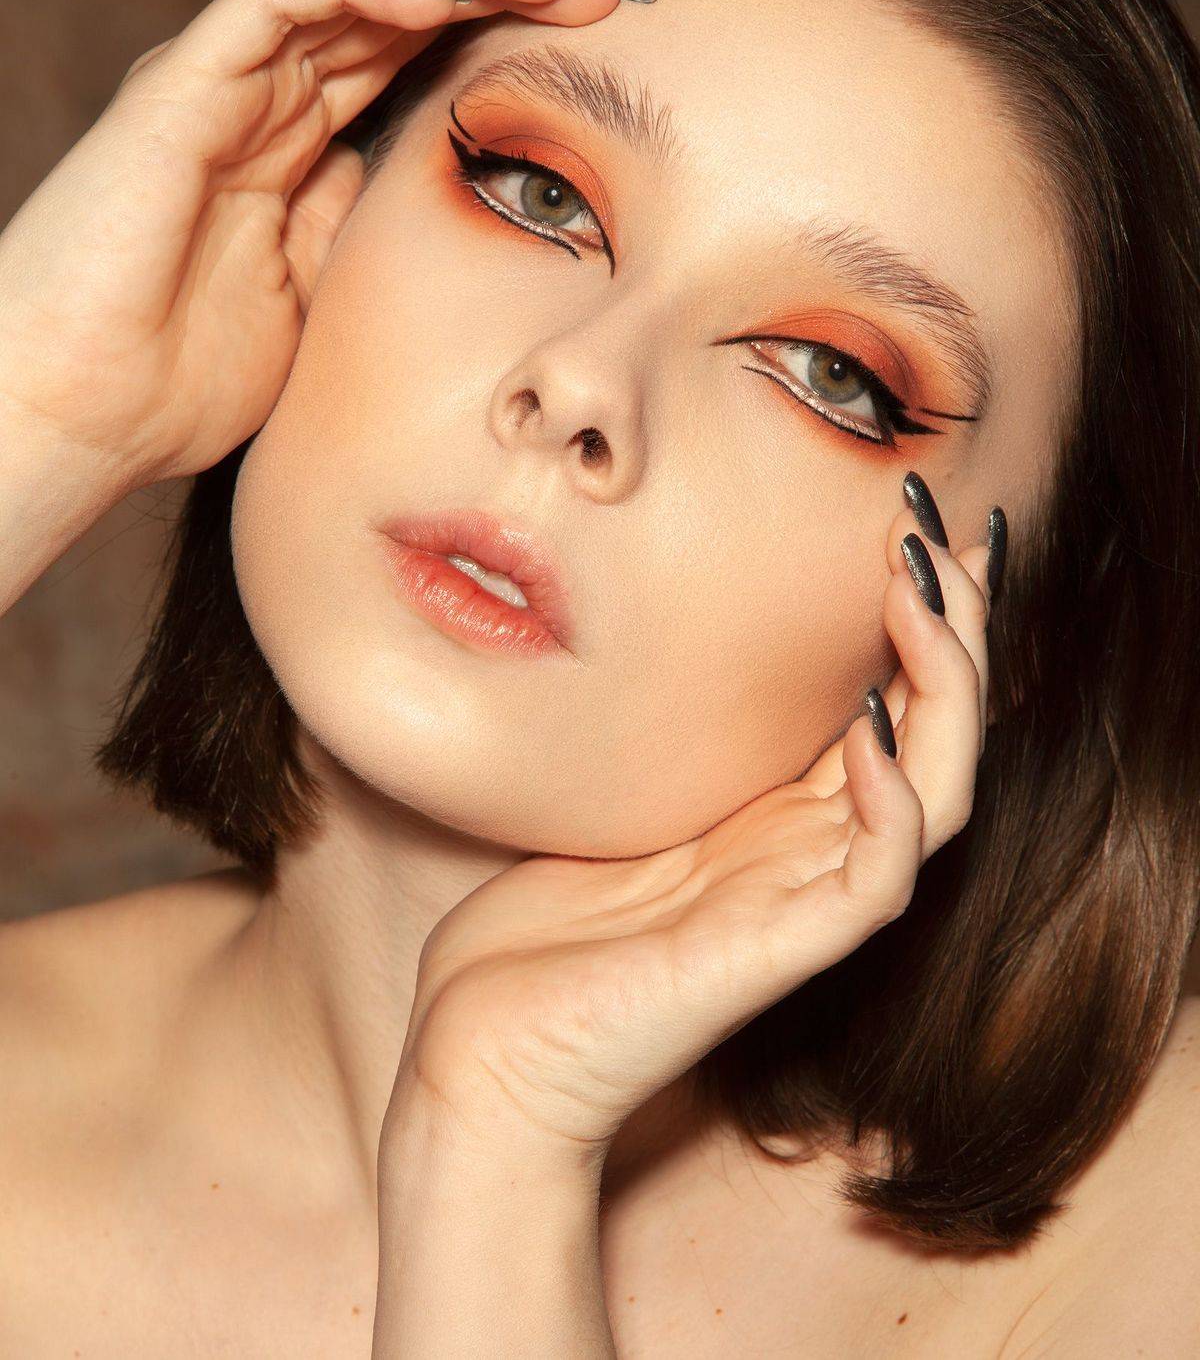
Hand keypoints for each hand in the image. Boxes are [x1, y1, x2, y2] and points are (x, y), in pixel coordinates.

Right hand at [0, 0, 624, 492]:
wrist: (85, 417)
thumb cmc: (185, 378)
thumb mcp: (317, 302)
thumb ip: (355, 230)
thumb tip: (412, 187)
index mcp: (296, 148)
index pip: (408, 56)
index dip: (496, 28)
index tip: (592, 26)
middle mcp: (263, 100)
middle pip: (394, 2)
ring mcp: (222, 86)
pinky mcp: (181, 87)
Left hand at [391, 490, 994, 1170]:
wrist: (481, 1060)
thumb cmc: (534, 944)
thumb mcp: (606, 807)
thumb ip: (665, 749)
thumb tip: (651, 644)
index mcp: (770, 823)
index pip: (885, 709)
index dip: (916, 622)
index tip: (915, 525)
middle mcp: (802, 858)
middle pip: (932, 738)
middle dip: (954, 631)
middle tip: (948, 533)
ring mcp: (795, 909)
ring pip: (935, 799)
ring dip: (945, 694)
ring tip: (923, 597)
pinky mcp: (770, 958)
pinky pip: (873, 883)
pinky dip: (890, 808)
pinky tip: (869, 729)